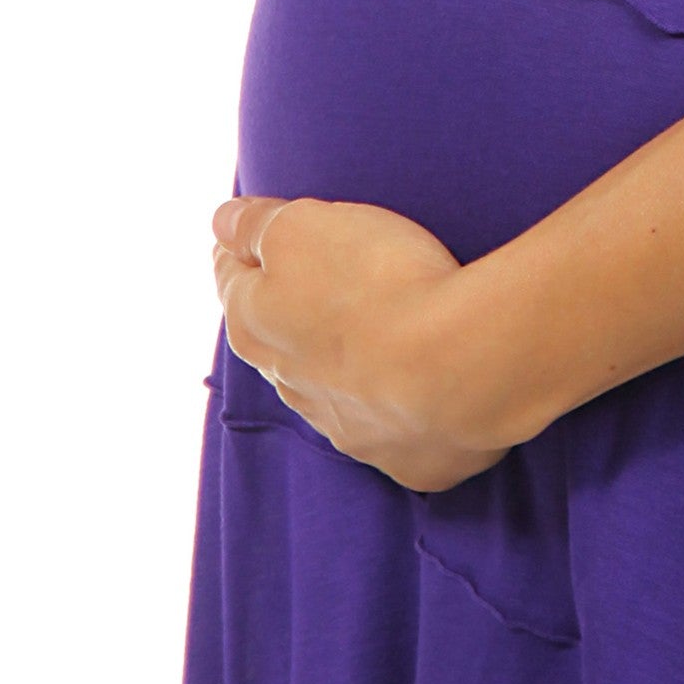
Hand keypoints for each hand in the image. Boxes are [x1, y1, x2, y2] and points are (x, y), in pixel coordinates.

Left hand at [213, 195, 511, 493]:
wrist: (462, 365)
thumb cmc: (379, 283)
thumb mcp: (302, 227)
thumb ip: (255, 226)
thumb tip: (221, 223)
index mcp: (255, 326)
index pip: (231, 277)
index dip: (243, 246)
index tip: (252, 232)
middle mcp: (291, 386)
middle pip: (278, 339)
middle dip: (289, 310)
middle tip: (317, 281)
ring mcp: (348, 428)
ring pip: (330, 390)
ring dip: (341, 365)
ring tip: (376, 335)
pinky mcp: (406, 460)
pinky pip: (393, 430)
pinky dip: (398, 408)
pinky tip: (422, 388)